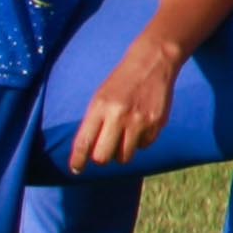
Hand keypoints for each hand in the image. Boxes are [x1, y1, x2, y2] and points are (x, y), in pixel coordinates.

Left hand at [63, 35, 178, 172]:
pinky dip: (140, 142)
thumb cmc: (121, 82)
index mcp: (100, 107)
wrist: (152, 63)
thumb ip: (94, 122)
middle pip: (103, 157)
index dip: (78, 160)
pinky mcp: (156, 124)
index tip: (76, 170)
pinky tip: (140, 126)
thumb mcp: (101, 96)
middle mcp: (118, 115)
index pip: (84, 141)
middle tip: (103, 152)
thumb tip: (86, 152)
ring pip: (124, 157)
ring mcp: (139, 121)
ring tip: (123, 136)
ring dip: (121, 152)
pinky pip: (144, 147)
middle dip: (101, 158)